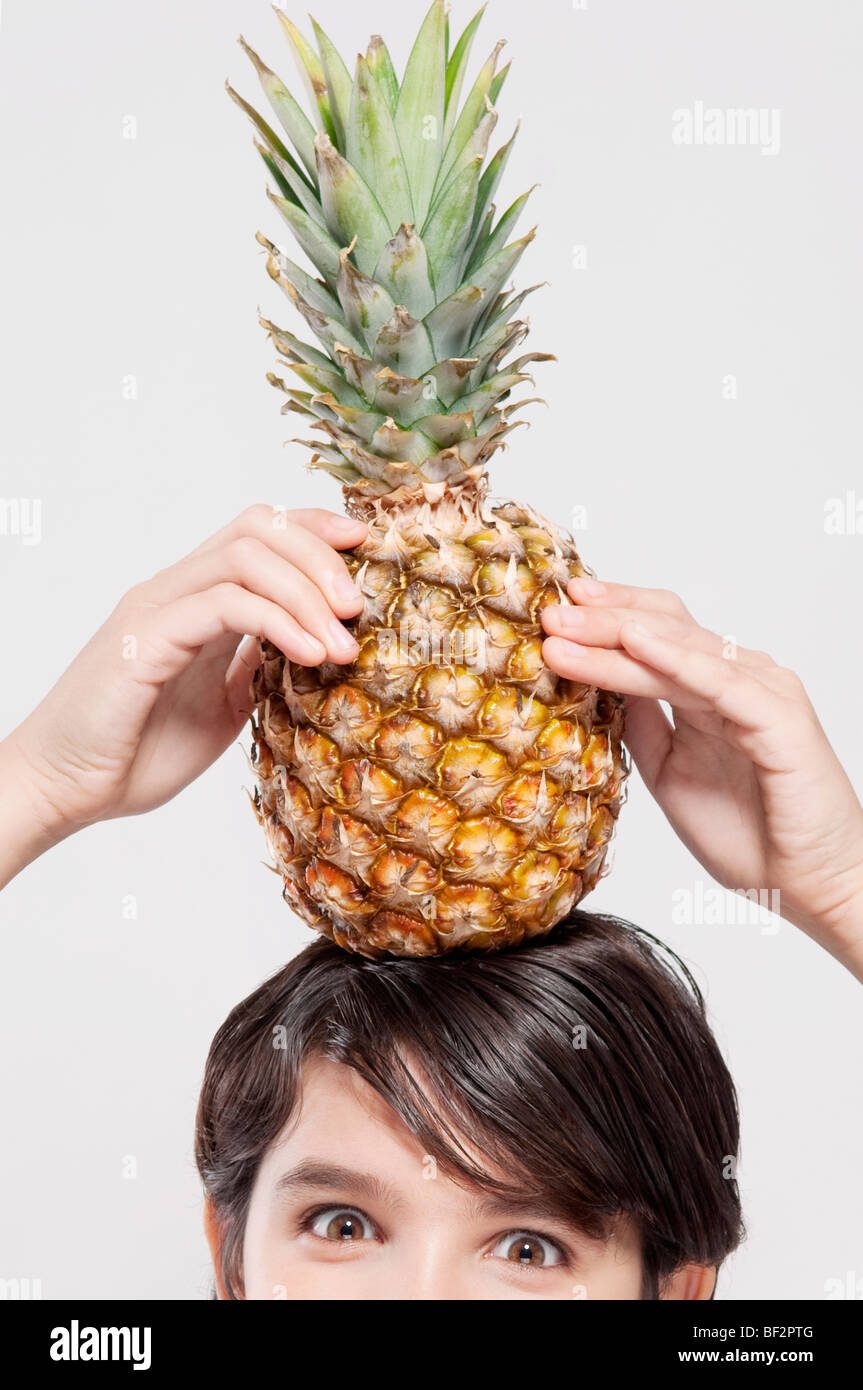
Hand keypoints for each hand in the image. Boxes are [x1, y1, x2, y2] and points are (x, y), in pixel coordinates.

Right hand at [0, 505, 366, 883]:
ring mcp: (157, 609)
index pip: (261, 532)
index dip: (317, 529)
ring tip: (343, 643)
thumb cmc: (135, 752)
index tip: (366, 553)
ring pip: (246, 556)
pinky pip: (225, 605)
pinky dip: (279, 622)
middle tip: (360, 608)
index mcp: (194, 600)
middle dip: (322, 555)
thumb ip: (256, 667)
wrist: (65, 790)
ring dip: (307, 591)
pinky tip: (311, 655)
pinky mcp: (145, 640)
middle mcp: (175, 591)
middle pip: (259, 526)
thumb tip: (311, 647)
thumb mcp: (222, 706)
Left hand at [542, 578, 862, 979]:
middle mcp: (739, 677)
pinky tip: (634, 642)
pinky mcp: (779, 716)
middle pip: (664, 627)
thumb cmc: (751, 834)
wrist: (809, 885)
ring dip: (618, 633)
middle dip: (602, 617)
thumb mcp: (669, 772)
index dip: (606, 617)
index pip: (655, 631)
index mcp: (713, 688)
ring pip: (681, 647)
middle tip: (549, 608)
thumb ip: (641, 726)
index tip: (553, 609)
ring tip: (567, 625)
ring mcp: (762, 690)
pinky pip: (719, 681)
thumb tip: (597, 687)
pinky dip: (675, 659)